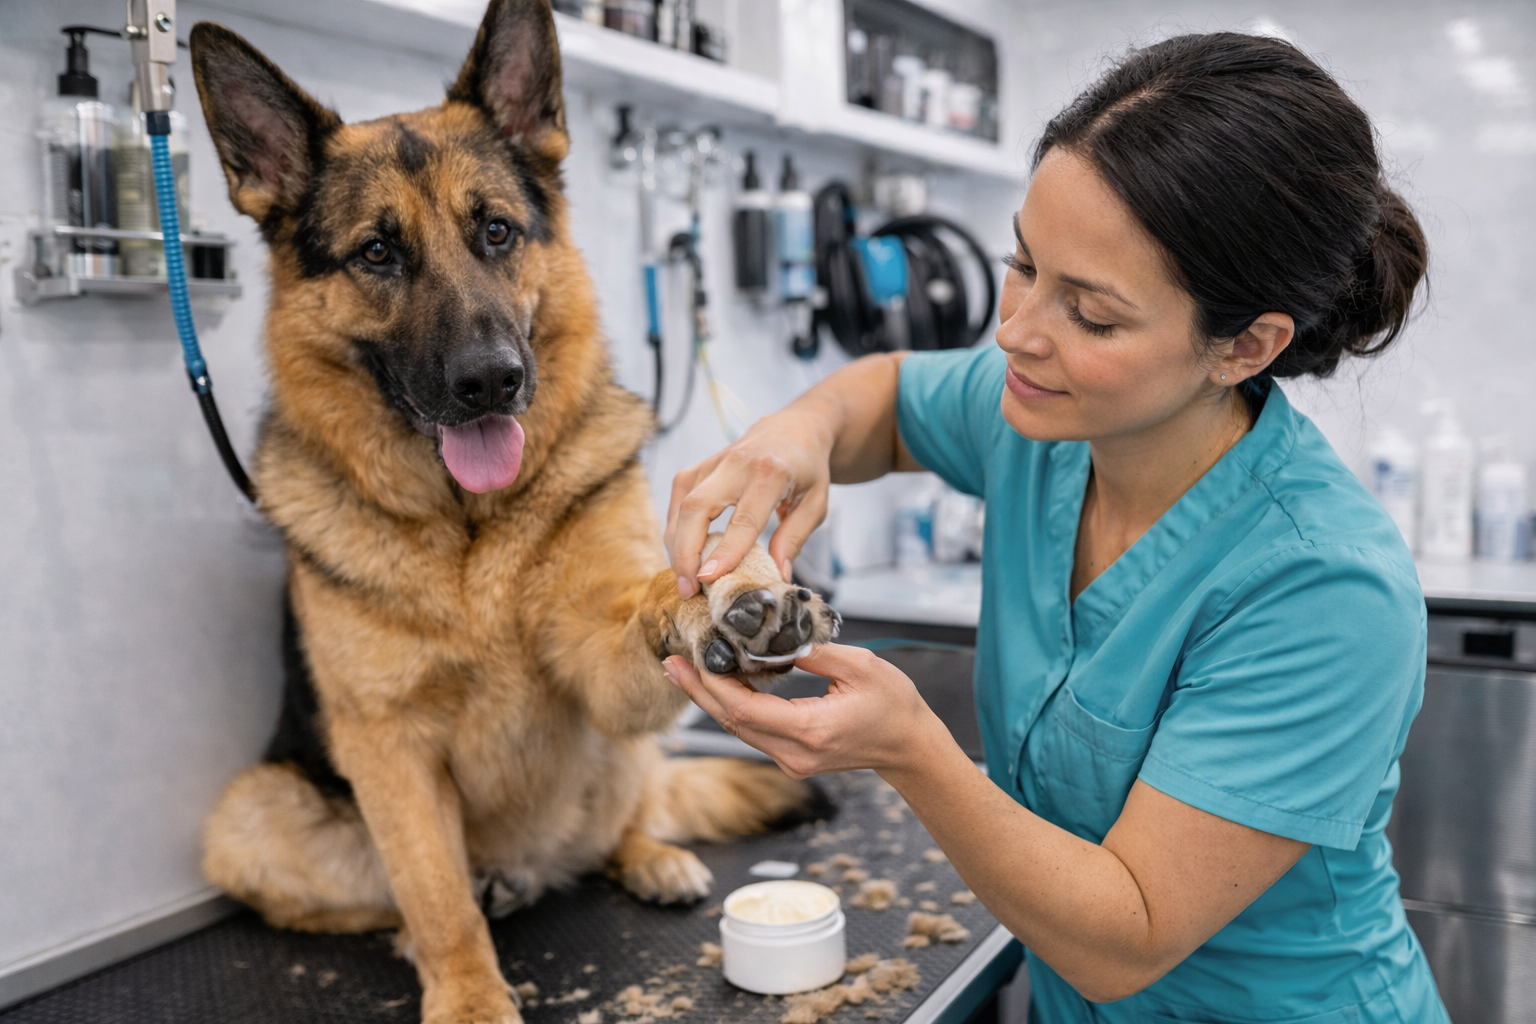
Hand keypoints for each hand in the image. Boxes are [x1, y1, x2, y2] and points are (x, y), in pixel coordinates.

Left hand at [662, 643, 946, 779]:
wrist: (910, 746)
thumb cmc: (894, 704)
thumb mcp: (859, 666)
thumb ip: (812, 652)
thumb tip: (771, 638)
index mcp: (810, 729)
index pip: (743, 710)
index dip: (710, 685)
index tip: (690, 659)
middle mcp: (795, 753)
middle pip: (731, 723)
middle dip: (698, 691)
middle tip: (671, 662)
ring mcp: (792, 761)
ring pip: (738, 729)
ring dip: (711, 699)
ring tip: (686, 669)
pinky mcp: (792, 758)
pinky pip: (753, 732)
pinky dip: (733, 707)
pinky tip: (720, 684)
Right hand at [665, 408, 833, 598]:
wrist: (794, 429)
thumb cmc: (807, 468)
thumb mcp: (816, 504)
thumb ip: (794, 539)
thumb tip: (778, 576)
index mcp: (771, 473)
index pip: (743, 518)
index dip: (725, 551)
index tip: (709, 579)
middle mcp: (736, 464)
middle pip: (697, 508)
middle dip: (686, 552)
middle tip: (687, 589)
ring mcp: (713, 462)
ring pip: (681, 504)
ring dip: (677, 545)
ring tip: (684, 579)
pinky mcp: (699, 467)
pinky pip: (679, 499)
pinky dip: (676, 528)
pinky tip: (682, 551)